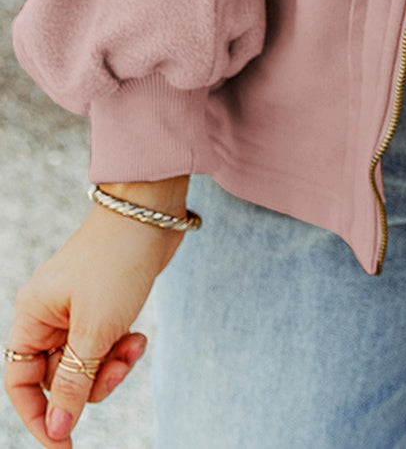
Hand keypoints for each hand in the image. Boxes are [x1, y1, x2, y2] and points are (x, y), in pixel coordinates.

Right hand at [4, 183, 189, 445]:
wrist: (151, 214)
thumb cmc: (116, 263)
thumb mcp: (95, 330)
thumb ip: (73, 382)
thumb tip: (57, 429)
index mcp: (32, 316)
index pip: (20, 382)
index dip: (38, 417)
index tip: (64, 447)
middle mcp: (48, 315)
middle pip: (58, 378)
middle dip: (90, 382)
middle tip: (119, 368)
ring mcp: (76, 311)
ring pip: (86, 365)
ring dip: (111, 366)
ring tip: (134, 346)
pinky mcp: (103, 306)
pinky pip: (105, 347)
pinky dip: (121, 349)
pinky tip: (139, 337)